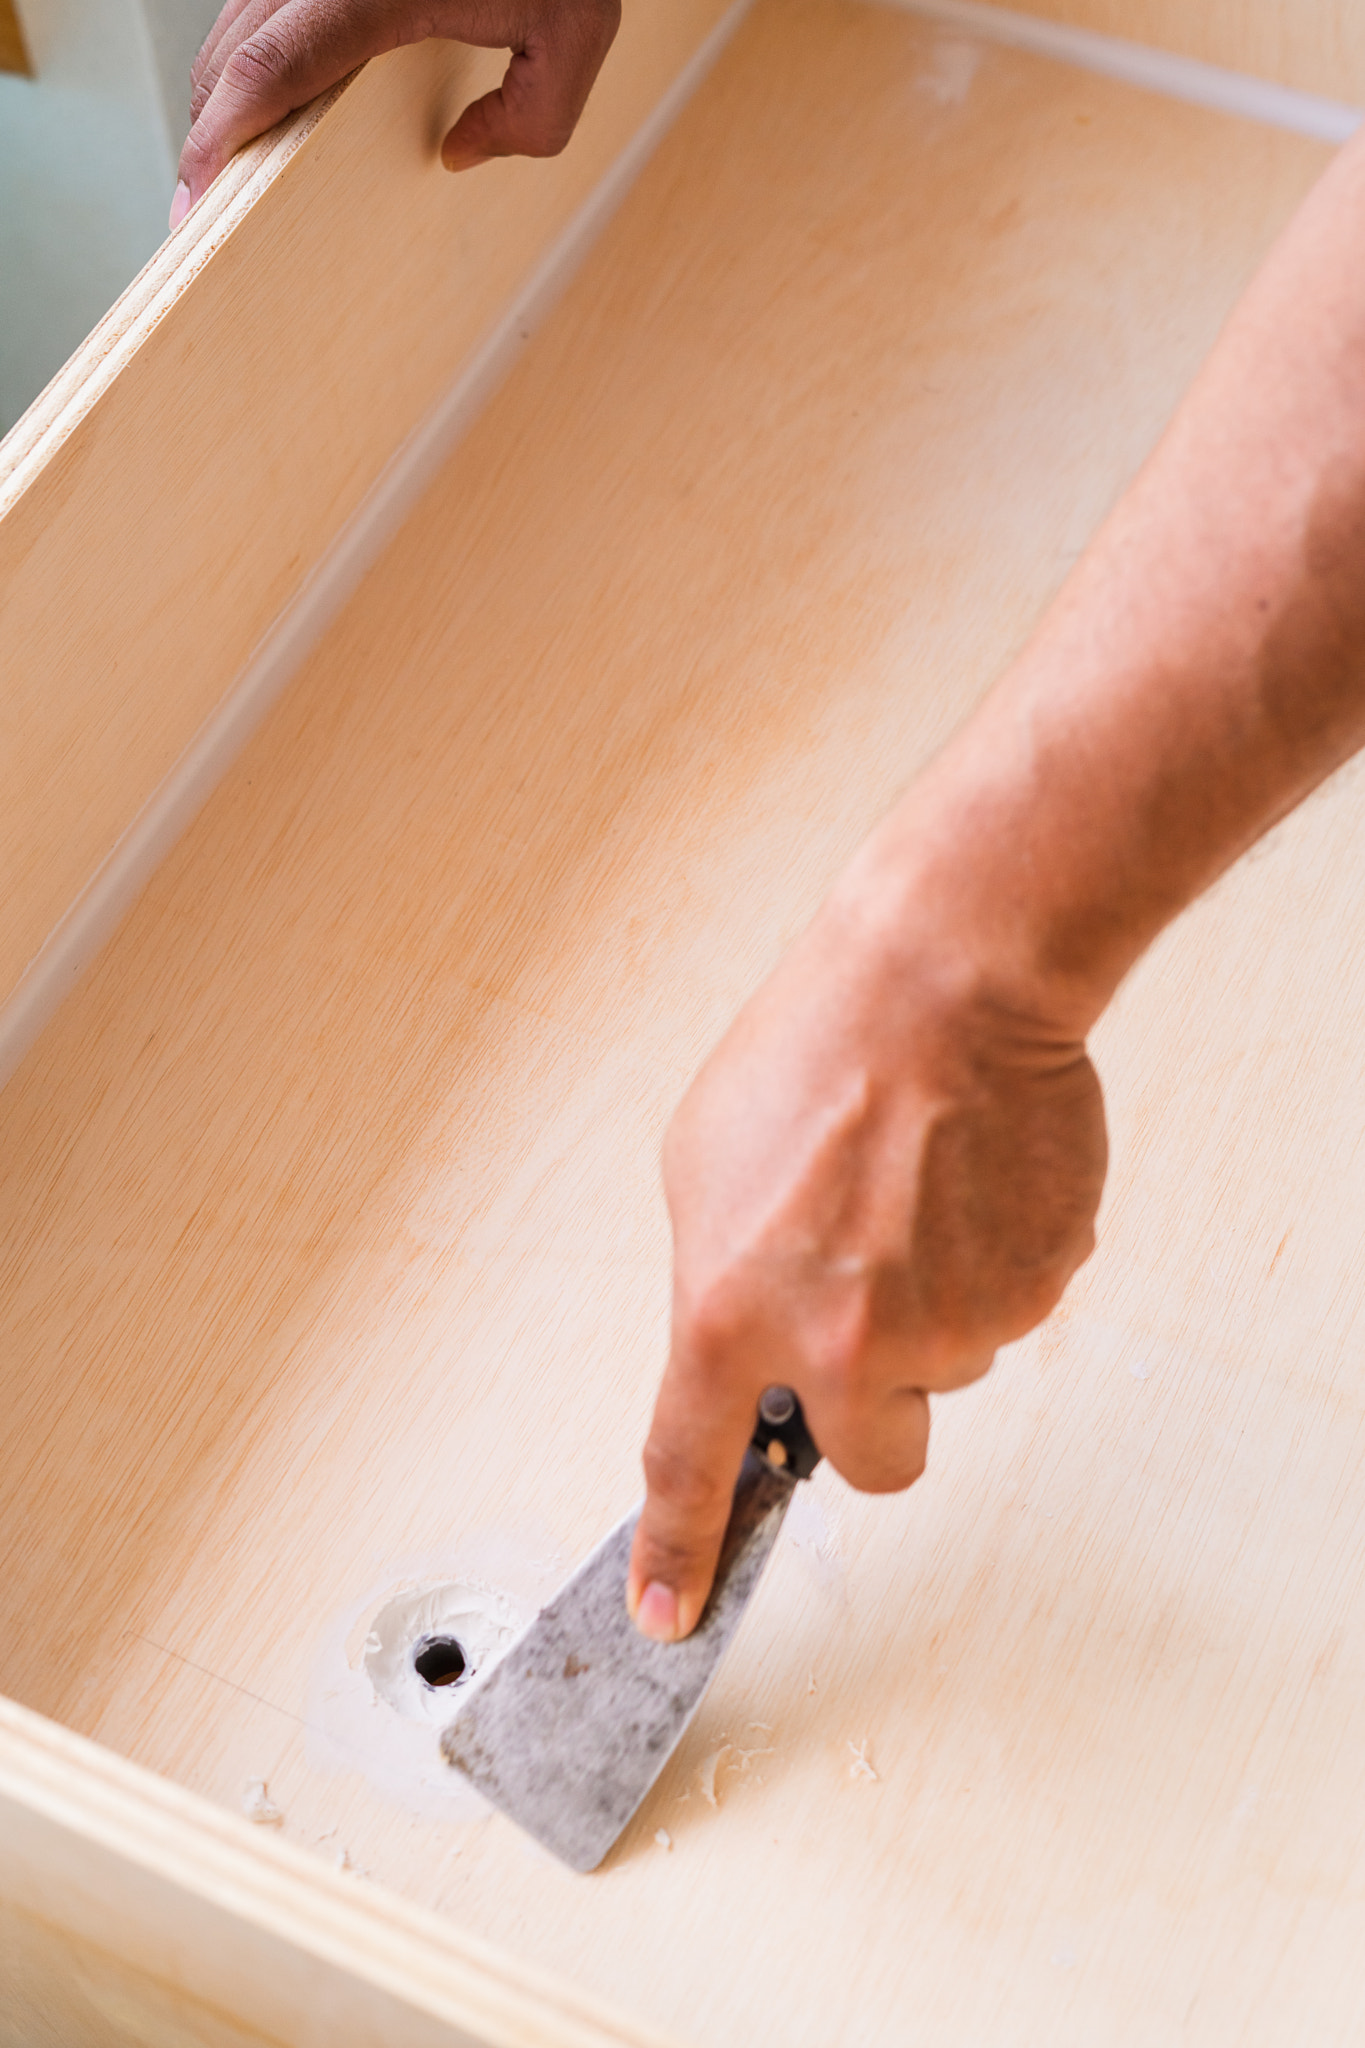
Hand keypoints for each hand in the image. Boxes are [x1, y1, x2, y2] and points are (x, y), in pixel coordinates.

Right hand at [172, 0, 621, 224]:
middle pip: (237, 50)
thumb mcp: (576, 37)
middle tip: (204, 203)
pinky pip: (263, 0)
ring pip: (238, 19)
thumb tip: (458, 155)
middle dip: (211, 128)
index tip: (198, 192)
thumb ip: (530, 121)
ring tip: (228, 156)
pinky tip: (263, 94)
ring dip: (225, 89)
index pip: (272, 68)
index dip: (221, 134)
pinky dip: (252, 50)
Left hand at [625, 855, 1106, 1640]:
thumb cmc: (811, 1053)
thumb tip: (744, 1351)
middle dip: (872, 1409)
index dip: (680, 1553)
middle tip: (872, 1312)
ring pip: (948, 1370)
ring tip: (915, 1196)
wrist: (943, 982)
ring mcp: (951, 1324)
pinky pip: (1009, 1313)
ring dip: (933, 1312)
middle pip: (875, 1459)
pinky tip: (968, 1184)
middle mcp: (843, 1342)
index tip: (670, 1618)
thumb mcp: (700, 1169)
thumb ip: (716, 1284)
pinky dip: (990, 1264)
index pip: (692, 1465)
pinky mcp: (1035, 1292)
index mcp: (730, 1309)